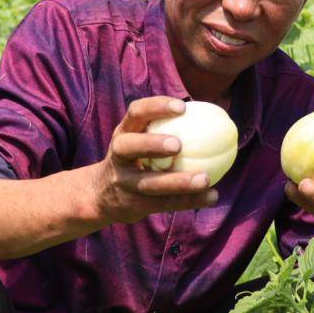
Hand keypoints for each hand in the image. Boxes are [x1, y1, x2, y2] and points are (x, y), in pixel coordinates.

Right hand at [90, 96, 219, 224]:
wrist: (101, 196)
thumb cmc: (134, 158)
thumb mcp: (137, 139)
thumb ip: (163, 128)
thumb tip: (212, 116)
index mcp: (124, 132)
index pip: (136, 113)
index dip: (156, 107)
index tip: (182, 107)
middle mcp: (118, 156)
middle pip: (128, 147)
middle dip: (151, 145)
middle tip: (178, 145)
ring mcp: (124, 182)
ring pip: (149, 183)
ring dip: (178, 182)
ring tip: (204, 179)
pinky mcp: (133, 205)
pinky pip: (163, 203)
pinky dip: (189, 200)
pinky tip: (211, 196)